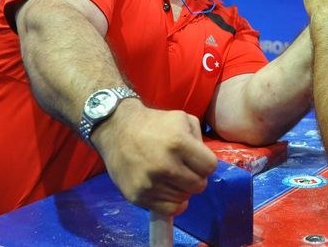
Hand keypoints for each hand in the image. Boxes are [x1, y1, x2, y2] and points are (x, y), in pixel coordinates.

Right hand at [94, 103, 218, 216]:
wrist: (117, 130)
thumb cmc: (154, 124)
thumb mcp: (182, 119)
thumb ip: (199, 139)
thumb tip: (206, 163)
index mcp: (178, 142)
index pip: (210, 167)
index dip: (206, 163)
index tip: (196, 160)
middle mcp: (165, 165)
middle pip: (199, 185)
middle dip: (196, 177)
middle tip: (185, 169)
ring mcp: (150, 183)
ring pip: (184, 198)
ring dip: (182, 189)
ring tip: (172, 176)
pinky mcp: (138, 196)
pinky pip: (169, 210)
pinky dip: (173, 202)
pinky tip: (168, 190)